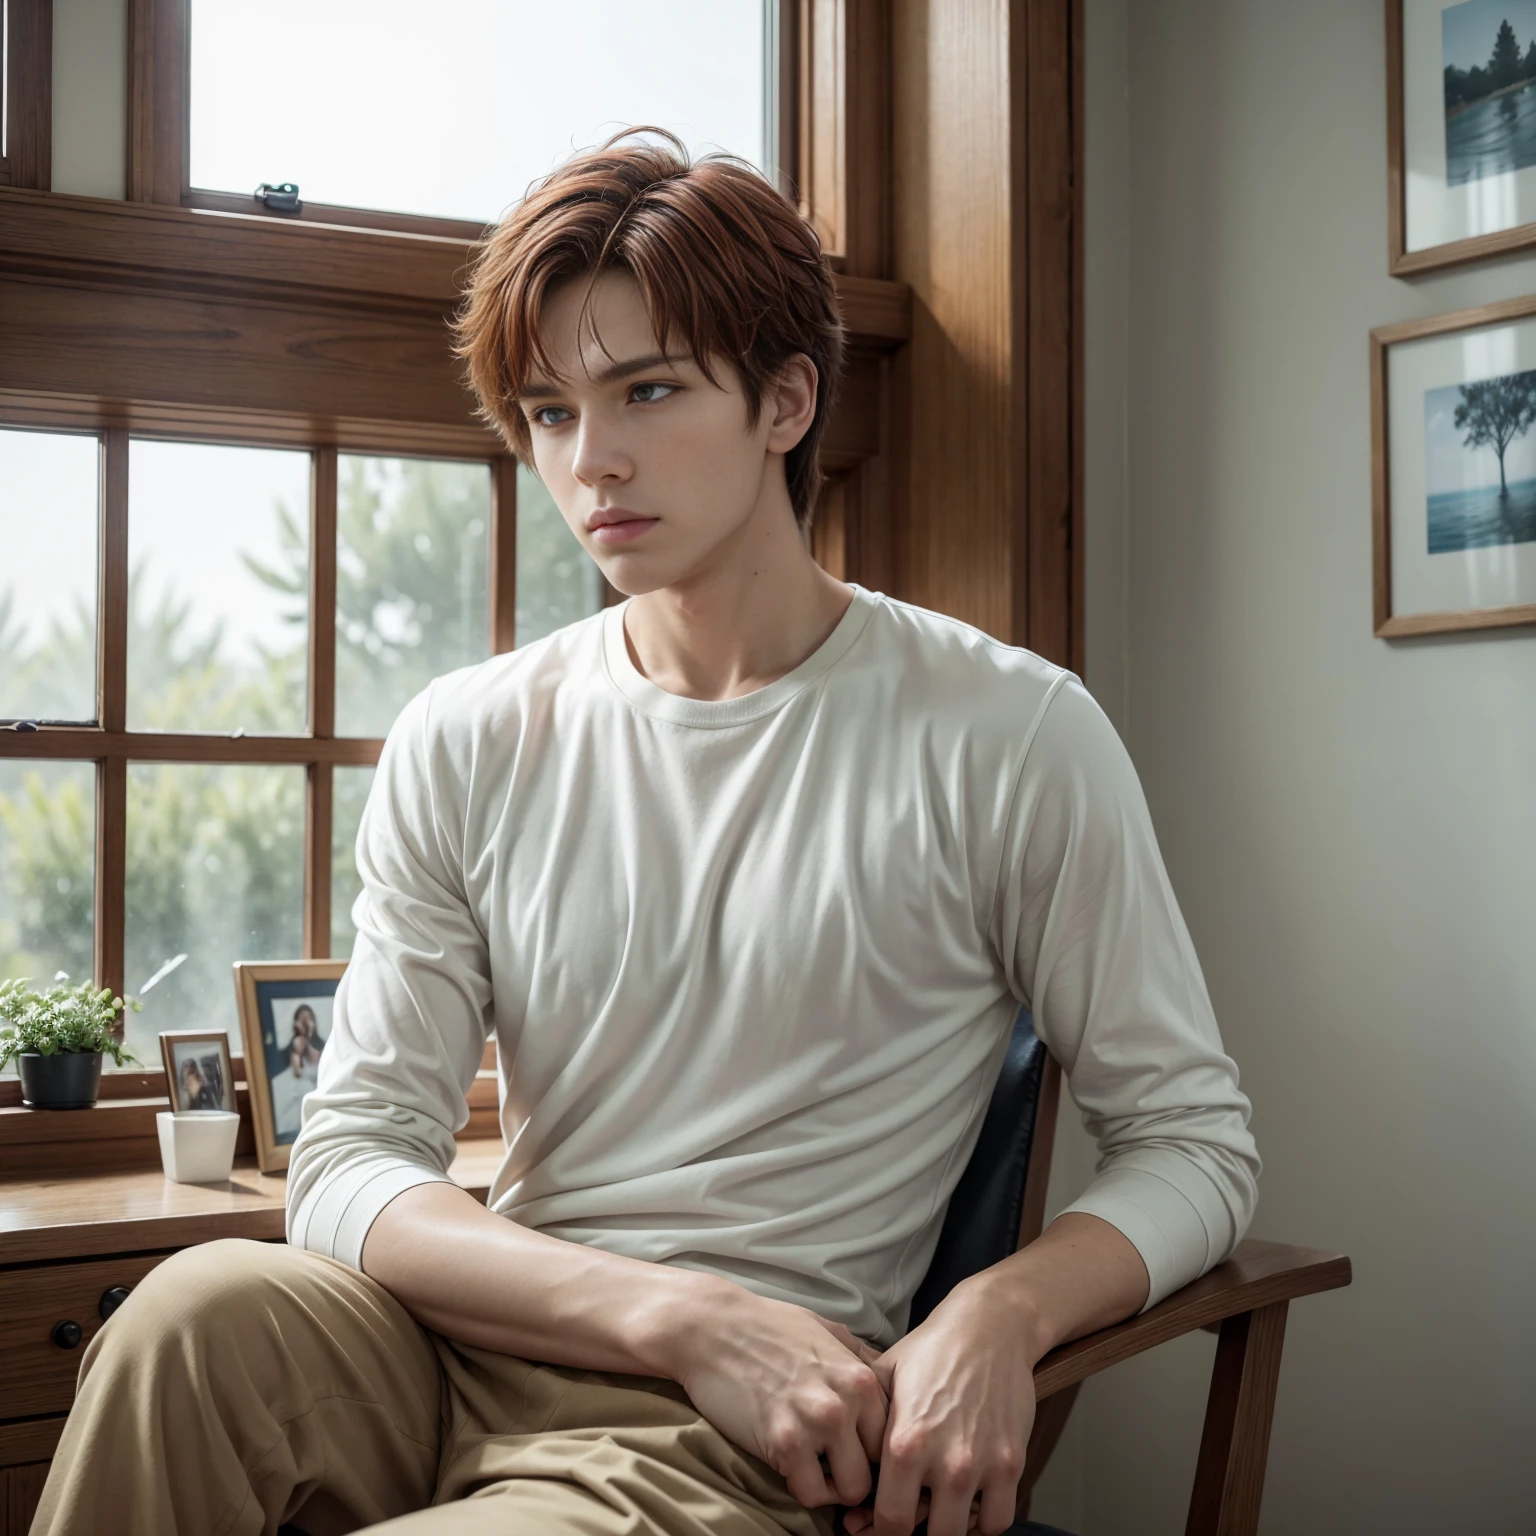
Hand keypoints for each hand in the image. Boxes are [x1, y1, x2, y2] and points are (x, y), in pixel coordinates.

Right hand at [670, 1281, 889, 1511]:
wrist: (712, 1328)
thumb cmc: (768, 1328)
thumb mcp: (826, 1332)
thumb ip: (859, 1360)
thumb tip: (888, 1383)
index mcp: (862, 1376)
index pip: (894, 1436)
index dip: (876, 1451)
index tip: (856, 1453)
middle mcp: (848, 1399)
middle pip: (880, 1467)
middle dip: (857, 1471)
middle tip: (832, 1465)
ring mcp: (818, 1421)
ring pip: (852, 1490)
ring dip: (832, 1485)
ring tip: (812, 1466)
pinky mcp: (785, 1441)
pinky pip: (810, 1493)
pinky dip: (801, 1488)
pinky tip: (787, 1464)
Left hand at [842, 1276, 1038, 1535]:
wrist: (989, 1328)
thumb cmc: (932, 1351)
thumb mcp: (883, 1378)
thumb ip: (864, 1429)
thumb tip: (846, 1477)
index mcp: (905, 1442)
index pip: (888, 1521)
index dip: (876, 1528)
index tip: (872, 1522)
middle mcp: (945, 1461)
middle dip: (911, 1530)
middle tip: (906, 1515)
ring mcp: (982, 1465)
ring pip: (961, 1535)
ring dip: (947, 1528)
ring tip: (936, 1510)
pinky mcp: (1012, 1463)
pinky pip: (998, 1521)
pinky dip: (983, 1522)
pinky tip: (969, 1505)